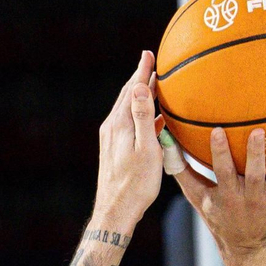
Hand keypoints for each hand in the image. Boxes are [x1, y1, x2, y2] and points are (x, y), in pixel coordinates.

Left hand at [94, 51, 164, 225]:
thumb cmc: (136, 184)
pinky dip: (141, 115)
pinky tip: (152, 120)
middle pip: (128, 96)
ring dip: (141, 96)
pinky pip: (128, 123)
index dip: (142, 71)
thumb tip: (140, 87)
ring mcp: (111, 138)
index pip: (133, 90)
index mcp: (120, 124)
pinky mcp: (113, 149)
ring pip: (128, 109)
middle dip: (140, 78)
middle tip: (151, 62)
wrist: (116, 211)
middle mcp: (112, 127)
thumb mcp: (146, 150)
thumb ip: (143, 118)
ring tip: (154, 86)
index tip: (149, 54)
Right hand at [173, 126, 265, 252]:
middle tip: (259, 132)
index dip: (219, 153)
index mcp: (229, 196)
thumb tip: (166, 143)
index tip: (217, 131)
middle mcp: (253, 199)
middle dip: (257, 155)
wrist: (247, 244)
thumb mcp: (198, 198)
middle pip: (256, 176)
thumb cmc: (219, 214)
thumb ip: (183, 171)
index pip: (222, 172)